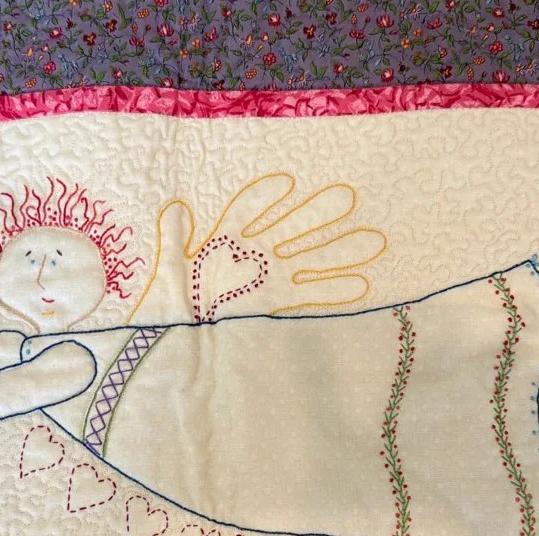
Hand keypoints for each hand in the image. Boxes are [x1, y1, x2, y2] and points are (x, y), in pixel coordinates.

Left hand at [129, 173, 386, 323]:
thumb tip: (175, 208)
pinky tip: (360, 283)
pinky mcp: (275, 305)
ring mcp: (267, 280)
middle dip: (318, 214)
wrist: (174, 348)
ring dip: (338, 250)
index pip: (247, 210)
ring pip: (308, 258)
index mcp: (224, 242)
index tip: (286, 183)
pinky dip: (332, 289)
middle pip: (290, 228)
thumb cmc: (166, 313)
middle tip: (347, 196)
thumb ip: (174, 242)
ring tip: (372, 240)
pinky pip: (308, 294)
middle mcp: (252, 257)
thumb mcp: (167, 275)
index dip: (265, 197)